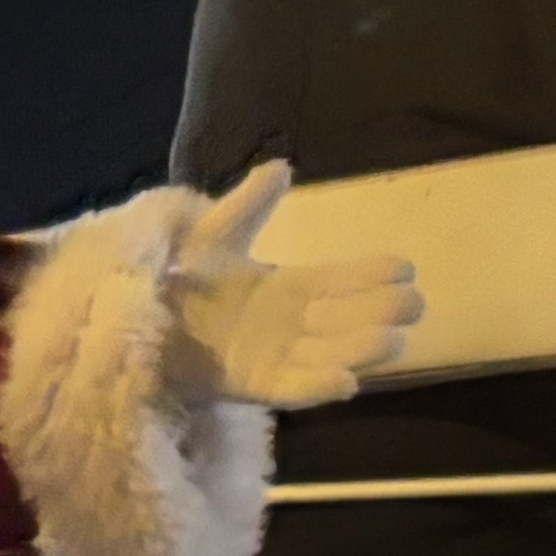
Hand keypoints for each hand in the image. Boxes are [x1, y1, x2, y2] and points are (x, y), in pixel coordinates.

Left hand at [166, 162, 420, 410]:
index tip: (406, 267)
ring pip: (330, 353)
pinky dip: (319, 387)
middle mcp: (291, 324)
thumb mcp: (216, 236)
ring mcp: (277, 357)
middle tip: (416, 304)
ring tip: (394, 340)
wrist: (139, 320)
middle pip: (346, 319)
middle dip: (381, 312)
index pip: (340, 281)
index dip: (371, 275)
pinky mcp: (254, 386)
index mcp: (287, 288)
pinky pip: (293, 389)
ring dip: (362, 349)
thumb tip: (281, 166)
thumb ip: (249, 205)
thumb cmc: (179, 279)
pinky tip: (348, 382)